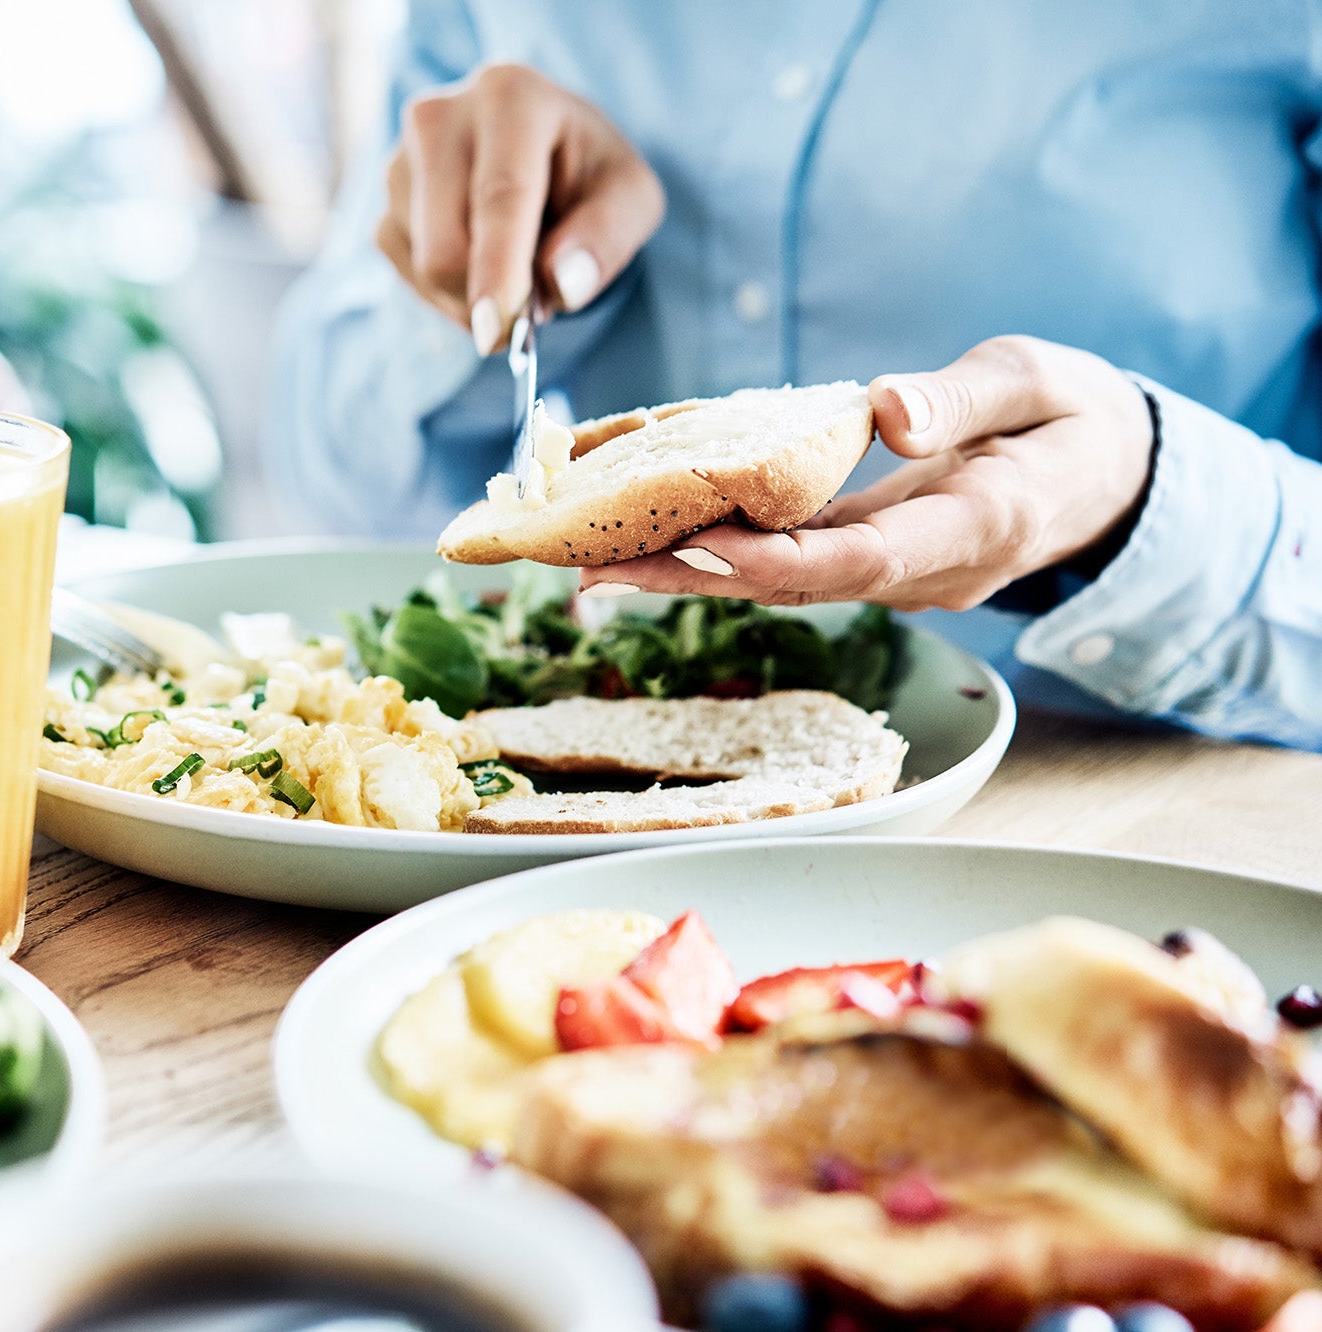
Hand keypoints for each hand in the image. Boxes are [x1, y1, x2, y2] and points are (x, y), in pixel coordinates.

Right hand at [376, 62, 664, 353]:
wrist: (542, 150)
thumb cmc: (589, 173)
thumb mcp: (630, 197)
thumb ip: (607, 236)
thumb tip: (562, 284)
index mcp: (510, 96)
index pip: (499, 197)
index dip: (498, 270)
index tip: (496, 330)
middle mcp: (439, 117)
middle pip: (446, 246)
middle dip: (490, 299)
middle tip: (536, 309)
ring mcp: (400, 158)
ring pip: (424, 267)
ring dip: (474, 295)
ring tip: (515, 263)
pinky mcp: (385, 198)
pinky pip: (407, 273)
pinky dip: (448, 291)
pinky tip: (480, 262)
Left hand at [580, 336, 1155, 611]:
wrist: (1109, 476)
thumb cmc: (1073, 417)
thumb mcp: (1036, 382)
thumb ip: (964, 399)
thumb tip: (889, 413)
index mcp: (978, 526)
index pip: (863, 560)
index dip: (774, 561)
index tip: (696, 546)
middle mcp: (927, 571)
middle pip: (796, 584)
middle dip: (693, 576)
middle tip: (592, 563)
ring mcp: (897, 575)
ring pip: (782, 582)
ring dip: (687, 570)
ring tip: (588, 554)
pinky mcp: (872, 561)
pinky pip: (789, 562)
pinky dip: (720, 549)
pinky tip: (647, 532)